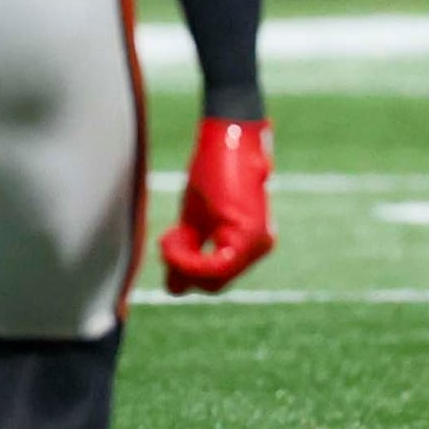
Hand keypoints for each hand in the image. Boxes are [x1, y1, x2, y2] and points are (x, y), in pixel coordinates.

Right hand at [161, 115, 275, 294]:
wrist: (227, 137)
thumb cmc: (212, 172)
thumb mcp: (196, 221)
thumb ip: (190, 253)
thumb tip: (174, 290)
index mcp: (249, 244)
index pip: (214, 279)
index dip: (184, 270)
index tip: (168, 240)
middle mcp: (260, 247)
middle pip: (214, 283)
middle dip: (183, 268)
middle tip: (168, 237)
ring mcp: (258, 243)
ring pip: (213, 278)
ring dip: (184, 261)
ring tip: (171, 233)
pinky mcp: (249, 235)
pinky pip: (216, 266)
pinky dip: (190, 259)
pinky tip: (175, 235)